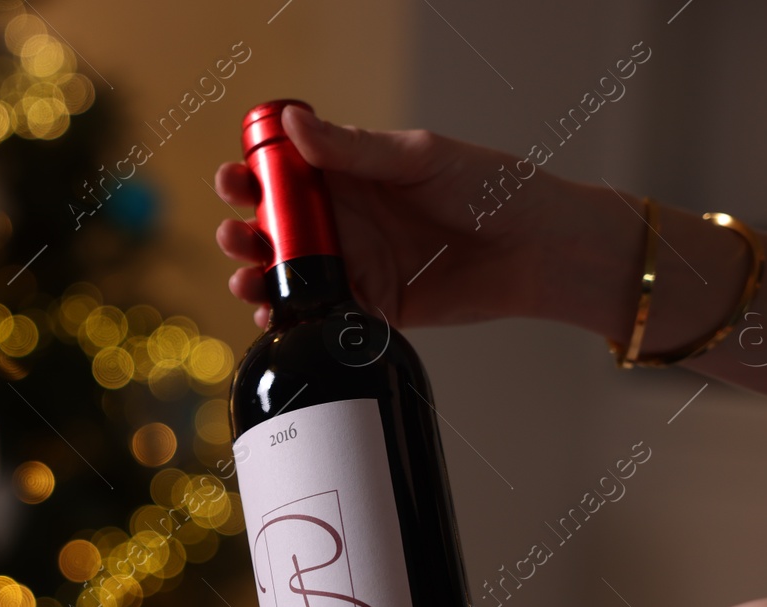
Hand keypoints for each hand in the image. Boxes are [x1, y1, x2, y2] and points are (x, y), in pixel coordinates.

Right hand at [213, 106, 582, 331]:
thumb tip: (293, 124)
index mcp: (349, 176)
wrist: (535, 247)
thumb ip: (353, 148)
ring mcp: (355, 266)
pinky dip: (293, 321)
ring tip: (247, 281)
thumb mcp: (417, 156)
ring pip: (289, 277)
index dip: (251, 177)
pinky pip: (321, 318)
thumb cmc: (489, 187)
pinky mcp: (371, 309)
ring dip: (258, 279)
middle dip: (243, 233)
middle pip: (275, 231)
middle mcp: (345, 222)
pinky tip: (275, 318)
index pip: (284, 176)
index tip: (231, 179)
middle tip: (235, 235)